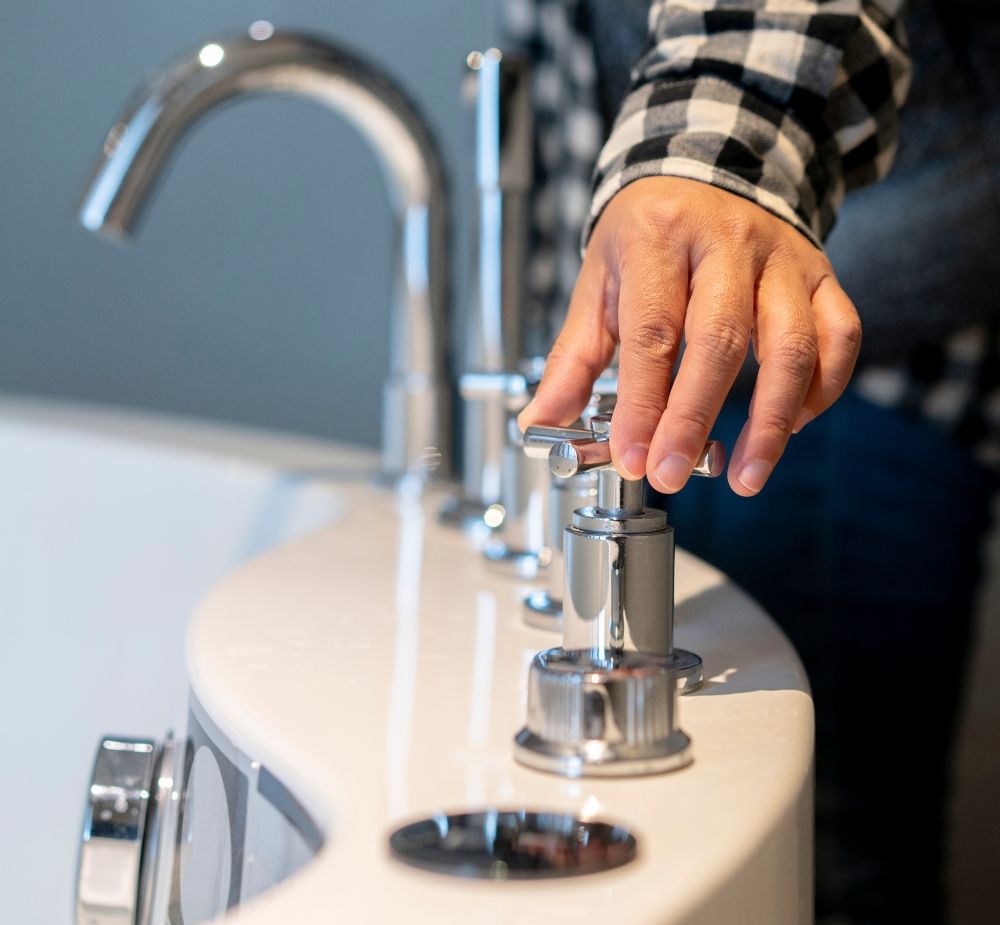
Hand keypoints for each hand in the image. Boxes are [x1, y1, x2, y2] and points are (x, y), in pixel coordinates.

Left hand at [518, 177, 860, 495]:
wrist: (709, 166)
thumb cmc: (649, 232)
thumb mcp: (598, 283)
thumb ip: (573, 359)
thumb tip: (542, 424)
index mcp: (660, 237)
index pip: (653, 330)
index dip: (644, 402)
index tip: (633, 456)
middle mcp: (727, 241)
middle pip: (720, 339)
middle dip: (694, 418)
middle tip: (671, 472)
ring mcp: (782, 258)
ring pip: (792, 344)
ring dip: (771, 422)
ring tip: (746, 476)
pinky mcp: (820, 275)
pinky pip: (839, 336)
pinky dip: (821, 390)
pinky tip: (790, 424)